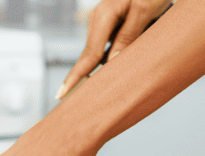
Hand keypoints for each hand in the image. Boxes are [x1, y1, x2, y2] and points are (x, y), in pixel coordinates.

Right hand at [56, 0, 171, 99]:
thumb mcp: (144, 10)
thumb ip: (127, 36)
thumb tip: (110, 63)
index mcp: (104, 15)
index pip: (89, 54)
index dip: (75, 76)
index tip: (61, 93)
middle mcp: (98, 19)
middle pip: (87, 56)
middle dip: (77, 77)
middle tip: (62, 97)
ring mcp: (102, 22)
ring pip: (95, 53)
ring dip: (95, 70)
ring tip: (88, 86)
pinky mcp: (108, 25)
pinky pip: (103, 48)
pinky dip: (103, 61)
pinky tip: (106, 70)